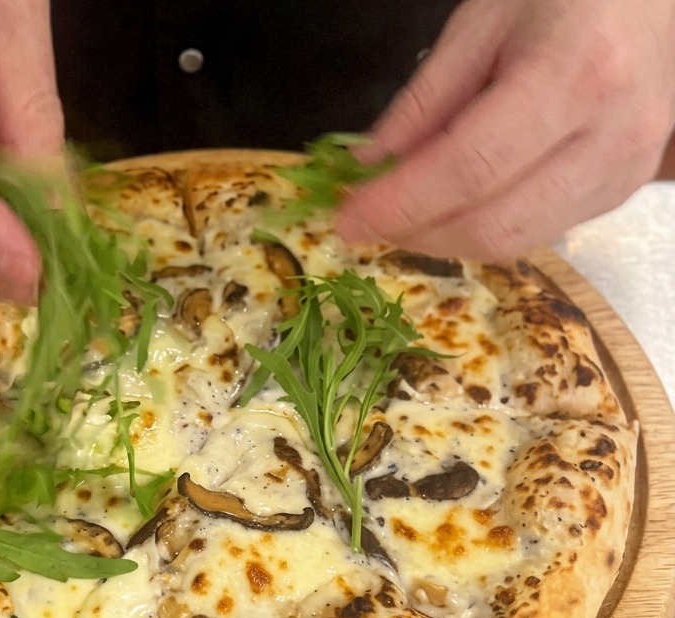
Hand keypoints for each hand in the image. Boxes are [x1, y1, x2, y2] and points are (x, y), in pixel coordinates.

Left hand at [336, 0, 674, 259]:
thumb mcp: (483, 20)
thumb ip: (423, 100)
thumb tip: (368, 166)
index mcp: (574, 76)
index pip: (468, 169)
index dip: (400, 204)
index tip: (346, 218)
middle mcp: (610, 135)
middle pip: (492, 224)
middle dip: (416, 233)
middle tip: (366, 222)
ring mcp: (623, 172)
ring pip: (513, 243)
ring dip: (444, 240)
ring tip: (403, 216)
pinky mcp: (620, 192)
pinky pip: (536, 234)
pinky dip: (482, 230)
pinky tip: (453, 208)